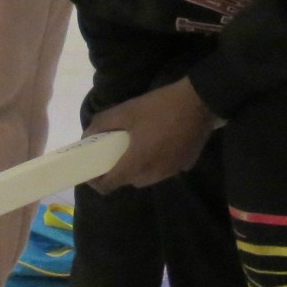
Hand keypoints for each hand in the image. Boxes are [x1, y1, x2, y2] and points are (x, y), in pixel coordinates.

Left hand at [88, 77, 221, 191]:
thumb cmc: (159, 107)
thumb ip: (102, 124)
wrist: (200, 101)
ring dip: (138, 168)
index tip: (92, 171)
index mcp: (136, 163)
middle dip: (119, 172)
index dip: (97, 182)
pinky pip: (165, 170)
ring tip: (136, 148)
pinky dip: (158, 163)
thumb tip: (87, 135)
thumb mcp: (125, 111)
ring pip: (147, 178)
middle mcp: (154, 174)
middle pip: (129, 181)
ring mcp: (172, 171)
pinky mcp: (186, 165)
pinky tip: (159, 144)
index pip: (109, 186)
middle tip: (114, 153)